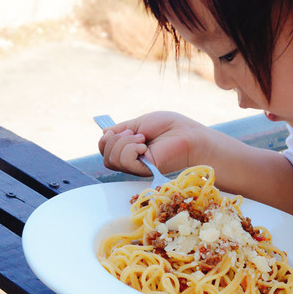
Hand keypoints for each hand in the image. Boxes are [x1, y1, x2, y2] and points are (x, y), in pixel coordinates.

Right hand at [98, 111, 212, 176]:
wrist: (188, 134)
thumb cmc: (170, 127)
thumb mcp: (140, 123)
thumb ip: (121, 129)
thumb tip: (104, 133)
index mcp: (130, 148)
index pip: (105, 150)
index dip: (106, 139)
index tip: (121, 130)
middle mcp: (132, 161)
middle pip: (106, 156)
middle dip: (116, 139)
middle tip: (137, 134)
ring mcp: (137, 167)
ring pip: (112, 159)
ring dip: (124, 143)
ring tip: (143, 138)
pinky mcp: (144, 171)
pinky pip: (124, 161)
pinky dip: (130, 149)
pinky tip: (144, 146)